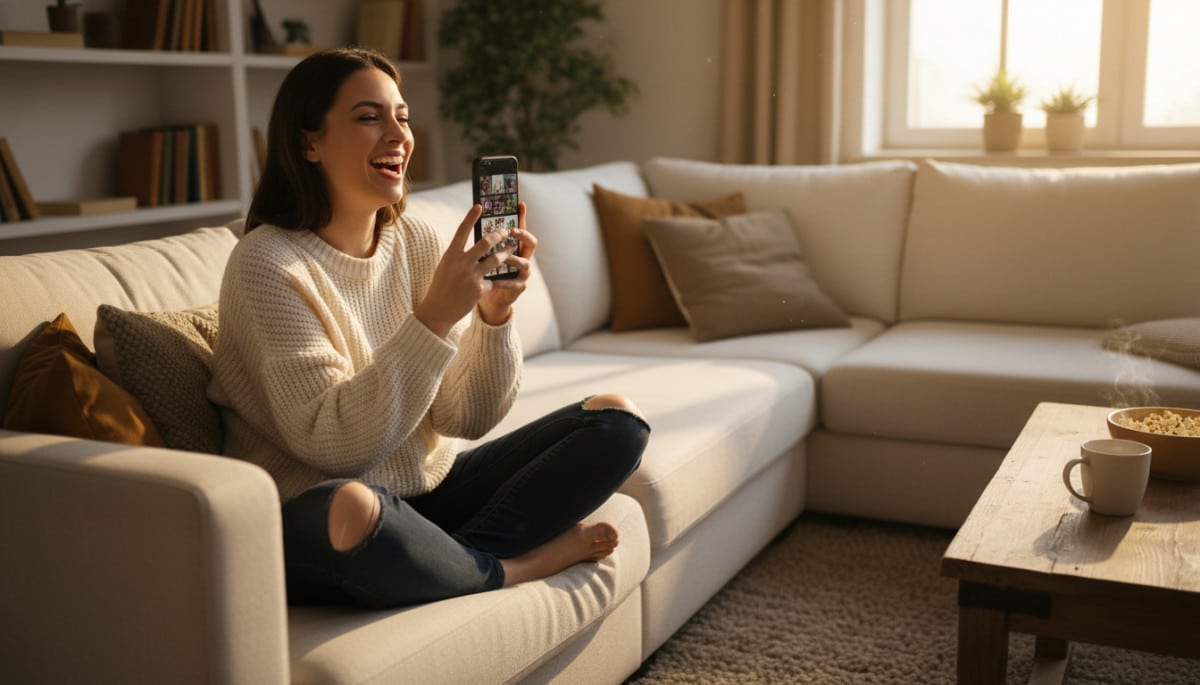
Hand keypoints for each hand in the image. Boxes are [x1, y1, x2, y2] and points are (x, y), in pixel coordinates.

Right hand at [414, 204, 523, 337]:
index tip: (479, 206)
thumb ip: (459, 254)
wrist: (438, 310)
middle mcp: (461, 263)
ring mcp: (471, 276)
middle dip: (499, 235)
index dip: (470, 217)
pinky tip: (506, 279)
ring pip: (495, 260)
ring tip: (512, 249)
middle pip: (485, 243)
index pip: (462, 231)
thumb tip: (475, 243)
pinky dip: (498, 280)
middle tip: (506, 231)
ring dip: (506, 253)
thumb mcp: (446, 266)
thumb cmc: (442, 285)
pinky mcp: (479, 289)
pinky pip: (494, 280)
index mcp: (450, 255)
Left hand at [479, 201, 537, 325]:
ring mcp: (524, 272)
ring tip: (504, 257)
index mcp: (515, 246)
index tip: (520, 204)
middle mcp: (523, 257)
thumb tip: (475, 216)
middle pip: (531, 242)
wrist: (485, 297)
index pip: (521, 228)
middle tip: (511, 231)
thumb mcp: (482, 254)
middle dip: (523, 235)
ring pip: (524, 262)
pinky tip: (495, 279)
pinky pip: (515, 282)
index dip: (522, 216)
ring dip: (513, 258)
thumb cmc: (483, 272)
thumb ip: (484, 240)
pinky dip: (504, 280)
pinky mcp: (519, 286)